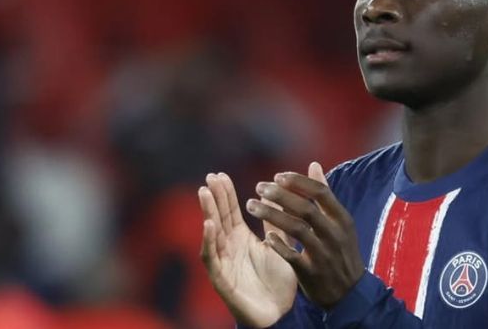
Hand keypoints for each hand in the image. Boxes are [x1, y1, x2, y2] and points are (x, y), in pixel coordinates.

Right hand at [198, 173, 297, 327]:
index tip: (220, 174)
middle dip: (213, 197)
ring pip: (211, 234)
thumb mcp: (280, 245)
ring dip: (207, 213)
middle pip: (218, 218)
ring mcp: (224, 263)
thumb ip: (276, 221)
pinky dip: (209, 241)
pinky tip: (210, 225)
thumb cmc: (278, 281)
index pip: (230, 212)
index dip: (225, 194)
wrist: (282, 312)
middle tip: (210, 177)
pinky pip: (212, 259)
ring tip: (205, 193)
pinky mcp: (222, 279)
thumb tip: (273, 194)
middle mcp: (229, 248)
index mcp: (242, 239)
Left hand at [247, 162, 364, 307]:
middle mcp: (334, 234)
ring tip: (251, 206)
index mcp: (342, 219)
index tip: (277, 176)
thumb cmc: (341, 251)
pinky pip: (292, 256)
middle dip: (280, 196)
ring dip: (272, 215)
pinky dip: (278, 245)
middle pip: (306, 208)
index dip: (297, 182)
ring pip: (296, 229)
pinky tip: (265, 236)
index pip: (320, 193)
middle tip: (259, 187)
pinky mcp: (312, 273)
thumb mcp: (340, 222)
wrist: (350, 294)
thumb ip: (324, 194)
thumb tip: (314, 165)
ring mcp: (323, 254)